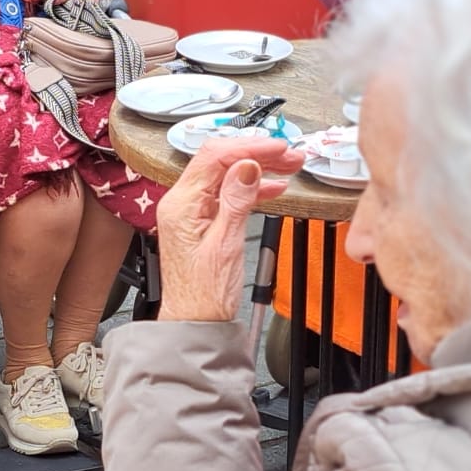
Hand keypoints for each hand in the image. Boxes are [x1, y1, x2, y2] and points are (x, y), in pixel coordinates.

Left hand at [156, 134, 307, 323]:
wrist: (195, 323)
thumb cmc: (204, 296)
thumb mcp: (226, 245)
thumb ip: (236, 201)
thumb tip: (248, 167)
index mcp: (181, 205)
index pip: (214, 157)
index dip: (249, 147)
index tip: (278, 148)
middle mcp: (181, 204)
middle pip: (220, 161)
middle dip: (257, 154)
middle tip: (290, 156)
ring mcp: (191, 211)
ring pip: (226, 175)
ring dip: (258, 168)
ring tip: (289, 167)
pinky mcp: (202, 221)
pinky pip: (227, 193)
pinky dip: (252, 187)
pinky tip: (273, 187)